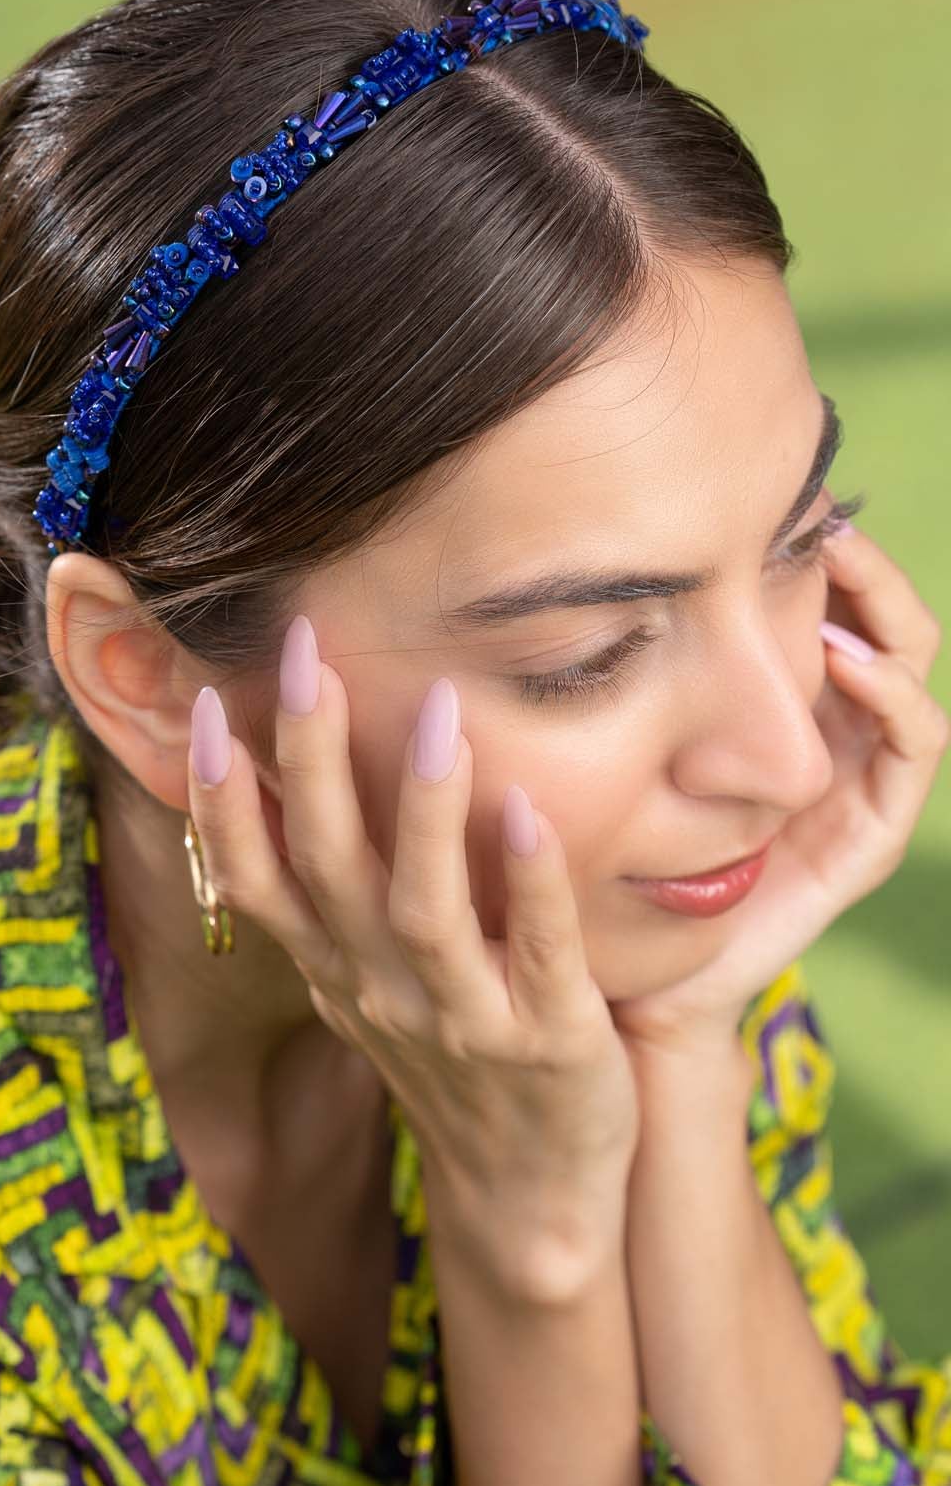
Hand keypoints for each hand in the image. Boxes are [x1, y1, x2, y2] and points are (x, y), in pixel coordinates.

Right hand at [187, 619, 638, 1299]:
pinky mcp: (550, 1042)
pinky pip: (538, 954)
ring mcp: (462, 1019)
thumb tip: (277, 783)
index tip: (205, 705)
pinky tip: (529, 813)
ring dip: (424, 811)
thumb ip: (326, 902)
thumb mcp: (364, 986)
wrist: (528, 1194)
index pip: (254, 879)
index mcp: (335, 969)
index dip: (221, 799)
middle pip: (328, 868)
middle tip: (309, 655)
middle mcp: (381, 990)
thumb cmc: (449, 1061)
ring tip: (435, 716)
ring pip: (424, 910)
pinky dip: (533, 886)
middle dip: (310, 759)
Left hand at [610, 522, 948, 1055]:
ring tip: (836, 561)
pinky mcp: (863, 839)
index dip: (817, 556)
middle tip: (820, 515)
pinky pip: (911, 753)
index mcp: (774, 718)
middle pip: (881, 629)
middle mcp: (825, 746)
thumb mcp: (594, 745)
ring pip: (909, 675)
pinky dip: (893, 696)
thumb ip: (603, 678)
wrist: (627, 986)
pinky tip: (843, 657)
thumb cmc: (602, 859)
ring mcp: (853, 790)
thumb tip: (574, 564)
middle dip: (861, 567)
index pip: (827, 613)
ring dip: (883, 612)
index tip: (777, 500)